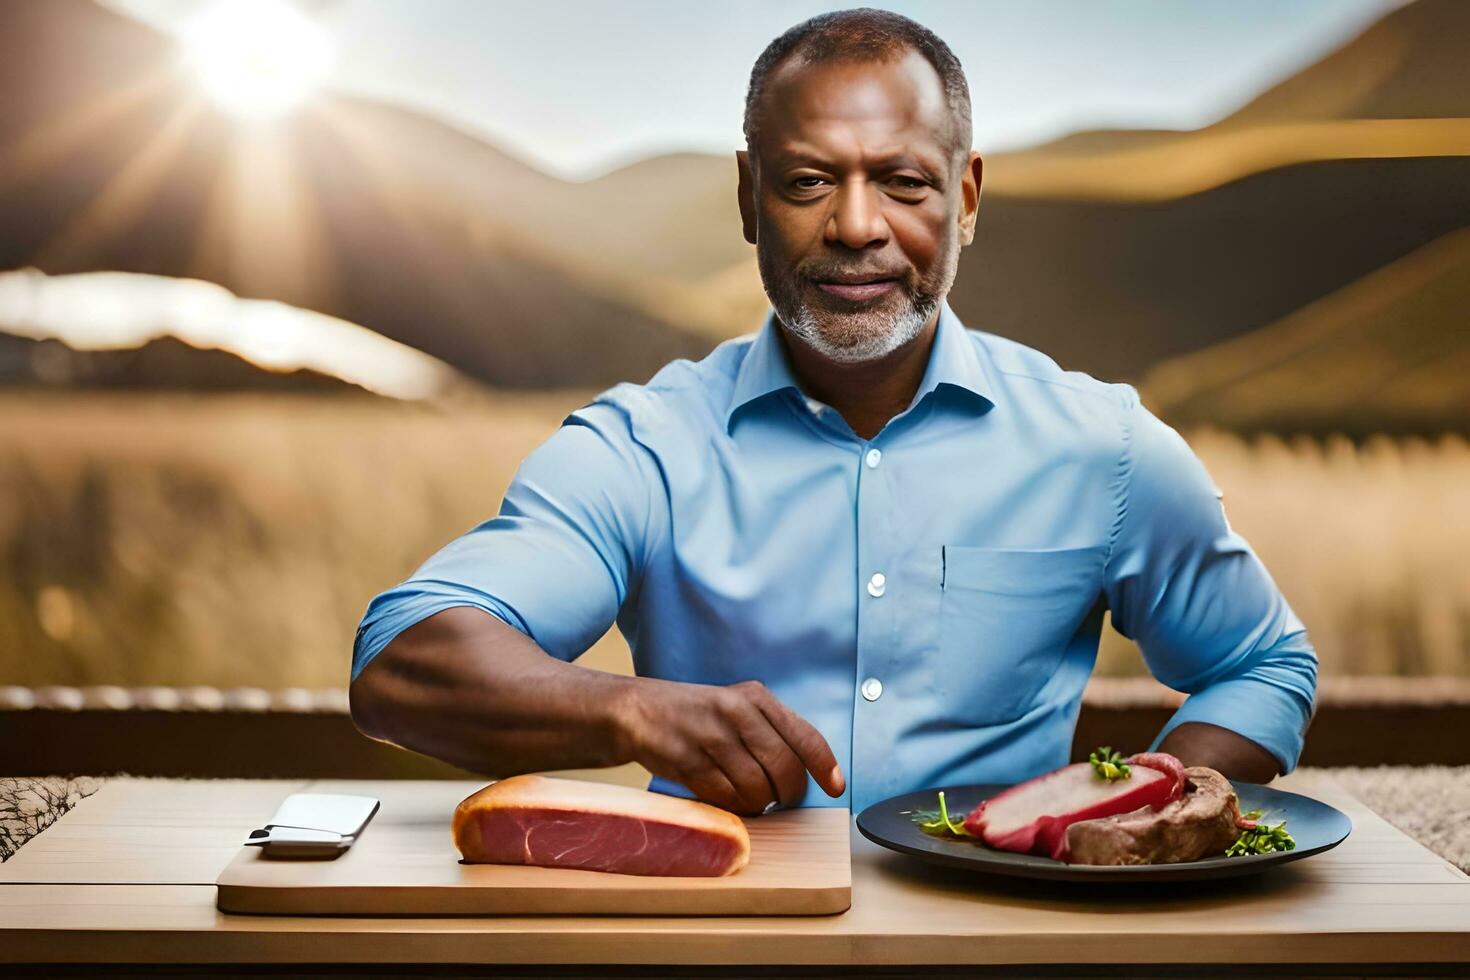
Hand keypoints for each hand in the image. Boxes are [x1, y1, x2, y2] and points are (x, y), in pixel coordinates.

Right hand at [612, 676, 845, 814]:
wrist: (640, 711)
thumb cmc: (697, 712)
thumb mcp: (738, 705)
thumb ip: (771, 728)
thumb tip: (808, 769)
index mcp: (756, 697)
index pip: (805, 735)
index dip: (825, 766)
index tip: (837, 788)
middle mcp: (737, 714)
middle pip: (784, 768)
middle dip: (789, 792)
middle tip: (782, 799)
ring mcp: (712, 738)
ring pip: (757, 788)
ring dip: (761, 803)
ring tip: (754, 799)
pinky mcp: (690, 762)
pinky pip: (728, 798)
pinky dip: (736, 806)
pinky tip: (732, 799)